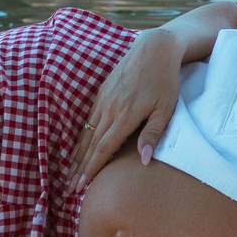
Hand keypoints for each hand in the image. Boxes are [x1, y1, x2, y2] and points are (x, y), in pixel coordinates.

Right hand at [68, 28, 182, 188]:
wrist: (154, 48)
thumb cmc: (165, 80)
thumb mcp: (165, 108)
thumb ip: (152, 134)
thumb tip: (143, 160)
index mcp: (124, 116)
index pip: (103, 149)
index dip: (91, 169)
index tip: (81, 186)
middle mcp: (109, 109)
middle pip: (91, 144)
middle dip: (80, 167)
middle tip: (70, 187)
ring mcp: (103, 100)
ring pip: (87, 132)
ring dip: (78, 154)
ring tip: (71, 171)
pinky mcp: (102, 92)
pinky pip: (89, 119)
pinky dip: (83, 136)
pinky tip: (80, 146)